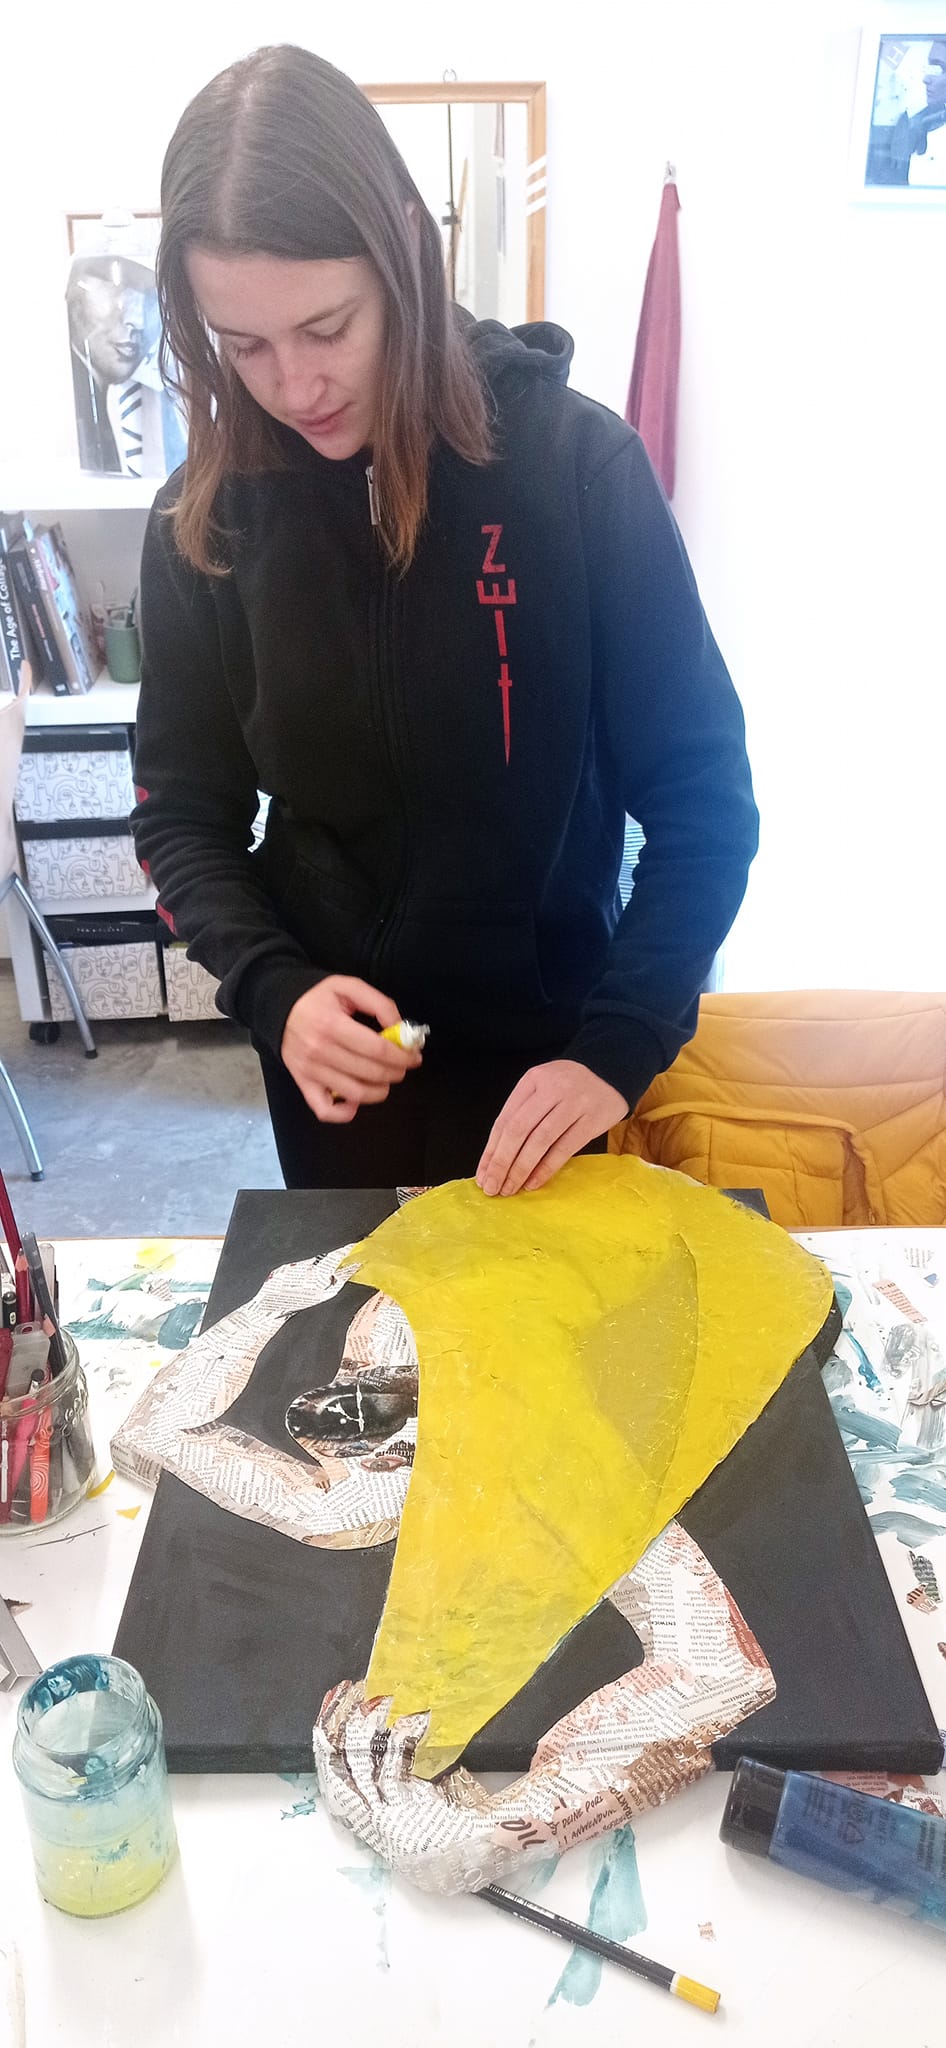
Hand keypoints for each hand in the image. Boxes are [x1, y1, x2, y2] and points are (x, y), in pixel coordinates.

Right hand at [281, 976, 421, 1123]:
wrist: (279, 1007)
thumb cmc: (317, 997)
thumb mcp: (349, 987)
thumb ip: (379, 1004)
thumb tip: (400, 1029)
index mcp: (332, 1025)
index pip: (377, 1049)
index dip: (402, 1056)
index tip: (413, 1056)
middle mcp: (319, 1051)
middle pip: (370, 1072)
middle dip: (396, 1072)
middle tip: (402, 1067)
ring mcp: (310, 1071)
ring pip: (354, 1094)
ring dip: (379, 1091)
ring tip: (386, 1081)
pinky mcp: (302, 1083)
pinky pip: (324, 1110)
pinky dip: (344, 1113)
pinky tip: (356, 1102)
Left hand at [476, 1060, 627, 1196]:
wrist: (610, 1075)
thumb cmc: (568, 1088)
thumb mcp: (542, 1089)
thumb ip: (522, 1114)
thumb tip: (496, 1158)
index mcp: (532, 1080)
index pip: (505, 1119)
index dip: (491, 1150)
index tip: (482, 1175)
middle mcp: (551, 1088)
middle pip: (519, 1130)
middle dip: (502, 1162)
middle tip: (493, 1187)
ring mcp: (573, 1103)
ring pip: (540, 1141)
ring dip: (521, 1169)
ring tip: (510, 1189)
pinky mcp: (591, 1120)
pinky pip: (564, 1148)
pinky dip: (546, 1168)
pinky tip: (533, 1183)